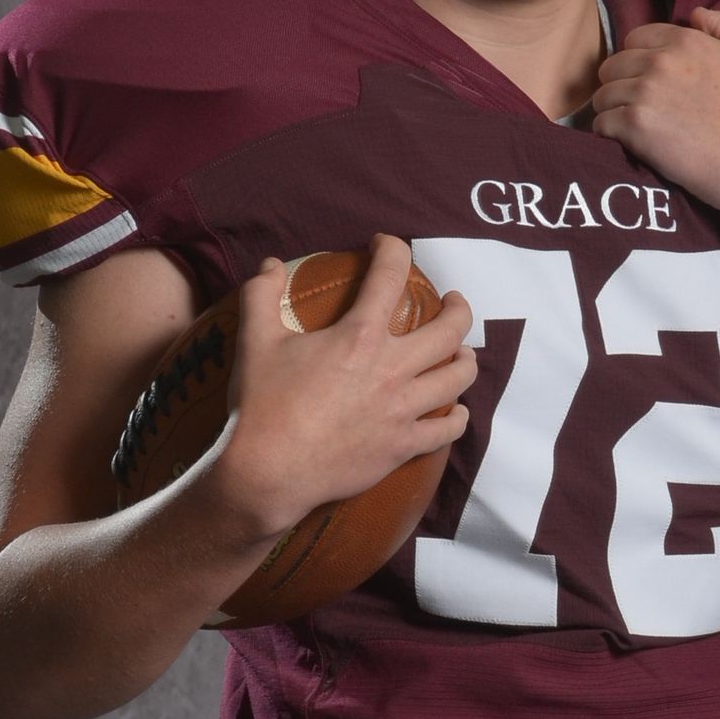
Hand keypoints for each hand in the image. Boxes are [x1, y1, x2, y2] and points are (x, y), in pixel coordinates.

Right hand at [217, 233, 475, 541]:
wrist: (267, 472)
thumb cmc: (261, 405)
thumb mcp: (254, 342)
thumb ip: (261, 296)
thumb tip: (269, 264)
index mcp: (359, 336)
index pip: (390, 275)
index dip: (394, 250)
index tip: (387, 246)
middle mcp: (392, 369)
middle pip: (449, 329)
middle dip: (458, 308)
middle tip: (452, 302)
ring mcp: (403, 410)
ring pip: (458, 378)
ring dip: (465, 359)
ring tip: (461, 352)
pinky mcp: (403, 446)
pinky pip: (447, 430)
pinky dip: (457, 416)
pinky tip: (454, 410)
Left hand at [589, 4, 719, 217]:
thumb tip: (697, 15)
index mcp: (686, 41)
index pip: (637, 38)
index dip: (641, 58)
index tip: (652, 80)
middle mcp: (660, 61)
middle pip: (613, 64)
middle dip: (622, 82)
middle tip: (641, 105)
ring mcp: (644, 93)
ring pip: (603, 94)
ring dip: (613, 109)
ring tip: (633, 125)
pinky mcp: (634, 127)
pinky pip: (601, 123)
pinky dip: (609, 134)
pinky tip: (627, 141)